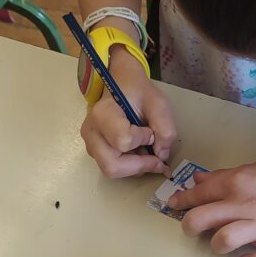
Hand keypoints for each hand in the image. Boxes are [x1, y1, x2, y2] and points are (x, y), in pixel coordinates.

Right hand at [80, 49, 176, 177]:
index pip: (123, 141)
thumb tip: (161, 155)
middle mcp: (91, 131)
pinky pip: (113, 168)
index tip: (149, 130)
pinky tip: (138, 152)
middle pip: (112, 166)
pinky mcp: (95, 152)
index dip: (143, 140)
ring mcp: (90, 144)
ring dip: (135, 167)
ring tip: (146, 150)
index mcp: (103, 113)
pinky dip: (130, 166)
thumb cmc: (139, 93)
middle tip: (155, 156)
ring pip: (112, 170)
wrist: (123, 86)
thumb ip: (165, 128)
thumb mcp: (159, 104)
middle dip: (139, 165)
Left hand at [168, 154, 255, 256]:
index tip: (176, 205)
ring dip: (217, 245)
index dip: (182, 200)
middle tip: (193, 228)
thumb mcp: (255, 166)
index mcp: (238, 181)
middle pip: (201, 220)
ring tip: (221, 242)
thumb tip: (200, 180)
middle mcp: (246, 203)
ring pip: (224, 241)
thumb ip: (226, 175)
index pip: (198, 193)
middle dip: (189, 226)